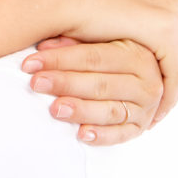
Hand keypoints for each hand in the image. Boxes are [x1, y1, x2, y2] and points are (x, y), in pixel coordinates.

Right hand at [16, 0, 177, 139]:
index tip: (159, 80)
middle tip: (162, 101)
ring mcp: (173, 11)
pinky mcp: (165, 29)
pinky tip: (155, 111)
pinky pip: (175, 72)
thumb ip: (126, 1)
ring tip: (157, 111)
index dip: (170, 58)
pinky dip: (168, 94)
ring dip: (173, 88)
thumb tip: (126, 4)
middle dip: (176, 75)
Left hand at [23, 36, 164, 144]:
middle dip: (65, 83)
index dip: (60, 59)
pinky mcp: (140, 128)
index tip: (31, 63)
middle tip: (36, 83)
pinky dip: (101, 136)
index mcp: (137, 53)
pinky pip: (121, 135)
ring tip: (55, 108)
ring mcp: (145, 108)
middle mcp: (146, 82)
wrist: (146, 75)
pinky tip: (81, 134)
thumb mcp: (102, 40)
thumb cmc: (116, 53)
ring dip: (81, 110)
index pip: (93, 57)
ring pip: (109, 110)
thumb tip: (44, 46)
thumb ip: (75, 42)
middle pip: (100, 83)